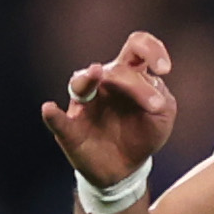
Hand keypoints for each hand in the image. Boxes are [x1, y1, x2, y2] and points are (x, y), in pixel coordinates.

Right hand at [42, 31, 177, 185]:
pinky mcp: (70, 129)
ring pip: (81, 83)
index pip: (136, 47)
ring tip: (95, 73)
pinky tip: (49, 108)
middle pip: (116, 69)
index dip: (151, 49)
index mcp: (129, 75)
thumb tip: (150, 88)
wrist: (125, 166)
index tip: (164, 69)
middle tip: (157, 105)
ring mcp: (84, 104)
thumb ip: (161, 98)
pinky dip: (53, 115)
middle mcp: (104, 83)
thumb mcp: (162, 115)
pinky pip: (58, 120)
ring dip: (89, 79)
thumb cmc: (143, 132)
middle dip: (137, 85)